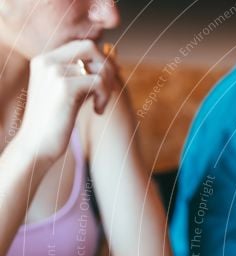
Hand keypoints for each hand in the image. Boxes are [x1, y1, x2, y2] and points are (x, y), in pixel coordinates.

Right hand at [16, 40, 118, 163]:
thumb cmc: (56, 121)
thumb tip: (113, 61)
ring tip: (99, 105)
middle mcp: (47, 61)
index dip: (100, 61)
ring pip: (98, 67)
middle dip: (106, 68)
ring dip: (107, 87)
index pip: (81, 46)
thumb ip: (84, 75)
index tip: (105, 83)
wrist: (37, 144)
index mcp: (44, 60)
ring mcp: (54, 71)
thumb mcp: (70, 92)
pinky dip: (105, 97)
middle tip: (107, 91)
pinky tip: (97, 111)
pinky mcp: (64, 86)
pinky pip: (99, 82)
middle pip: (89, 47)